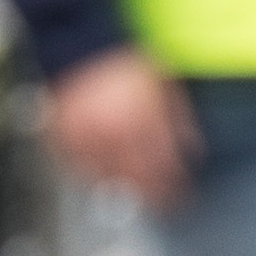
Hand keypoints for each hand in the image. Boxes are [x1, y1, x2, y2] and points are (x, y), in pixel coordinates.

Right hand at [45, 49, 195, 213]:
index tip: (183, 194)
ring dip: (127, 189)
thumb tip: (192, 147)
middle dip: (155, 196)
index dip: (175, 183)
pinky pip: (82, 171)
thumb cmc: (122, 63)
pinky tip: (109, 179)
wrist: (79, 50)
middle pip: (137, 179)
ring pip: (109, 180)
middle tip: (166, 205)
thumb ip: (178, 117)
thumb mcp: (162, 84)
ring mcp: (86, 141)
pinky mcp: (64, 143)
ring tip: (140, 194)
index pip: (163, 164)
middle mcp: (113, 135)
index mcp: (140, 119)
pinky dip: (97, 178)